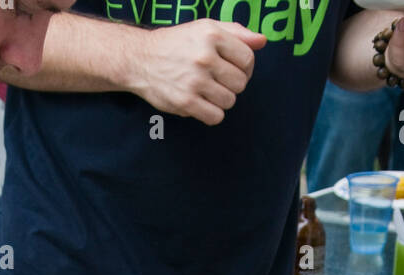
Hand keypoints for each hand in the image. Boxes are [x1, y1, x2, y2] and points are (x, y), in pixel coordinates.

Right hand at [131, 19, 265, 124]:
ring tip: (207, 91)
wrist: (141, 59)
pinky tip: (202, 104)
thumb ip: (236, 33)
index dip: (245, 68)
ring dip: (222, 100)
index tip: (234, 70)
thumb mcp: (205, 28)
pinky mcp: (185, 102)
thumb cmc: (177, 44)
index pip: (248, 59)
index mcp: (212, 35)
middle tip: (218, 81)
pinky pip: (215, 116)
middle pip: (241, 83)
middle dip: (232, 84)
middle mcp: (204, 57)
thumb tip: (262, 41)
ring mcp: (194, 81)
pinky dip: (212, 114)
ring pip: (229, 101)